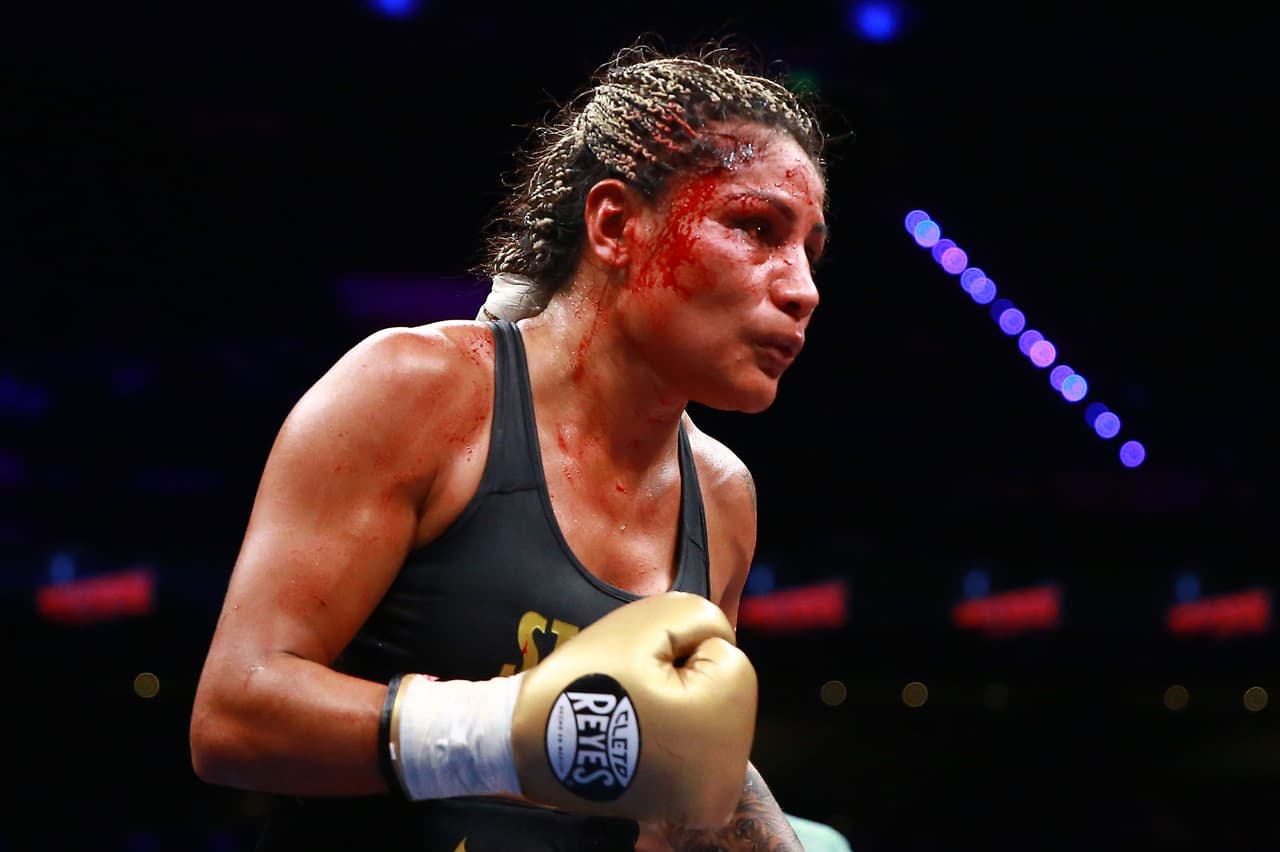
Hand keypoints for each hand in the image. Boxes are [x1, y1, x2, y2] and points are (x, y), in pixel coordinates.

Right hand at [513, 591, 757, 828]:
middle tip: (633, 693)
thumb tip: (722, 639)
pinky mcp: (692, 807)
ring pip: (714, 715)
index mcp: (723, 730)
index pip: (726, 654)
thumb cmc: (586, 679)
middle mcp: (726, 779)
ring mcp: (710, 799)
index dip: (680, 650)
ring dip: (681, 706)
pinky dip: (675, 734)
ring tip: (631, 716)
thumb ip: (700, 615)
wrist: (528, 743)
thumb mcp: (648, 622)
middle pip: (726, 690)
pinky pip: (700, 746)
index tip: (640, 672)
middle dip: (687, 679)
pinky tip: (638, 737)